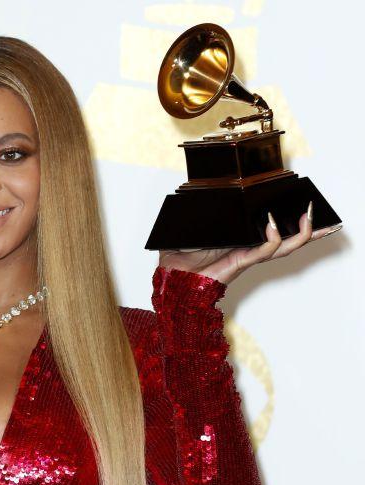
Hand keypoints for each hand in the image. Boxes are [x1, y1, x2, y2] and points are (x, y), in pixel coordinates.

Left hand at [159, 201, 341, 284]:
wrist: (171, 279)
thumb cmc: (179, 259)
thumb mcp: (189, 230)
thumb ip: (196, 214)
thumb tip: (195, 195)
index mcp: (240, 241)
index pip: (271, 231)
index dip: (290, 223)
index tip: (305, 209)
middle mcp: (248, 249)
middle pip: (287, 240)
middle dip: (308, 229)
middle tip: (323, 216)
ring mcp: (246, 256)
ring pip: (283, 247)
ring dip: (300, 233)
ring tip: (309, 217)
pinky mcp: (240, 262)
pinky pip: (263, 251)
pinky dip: (271, 238)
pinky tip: (272, 225)